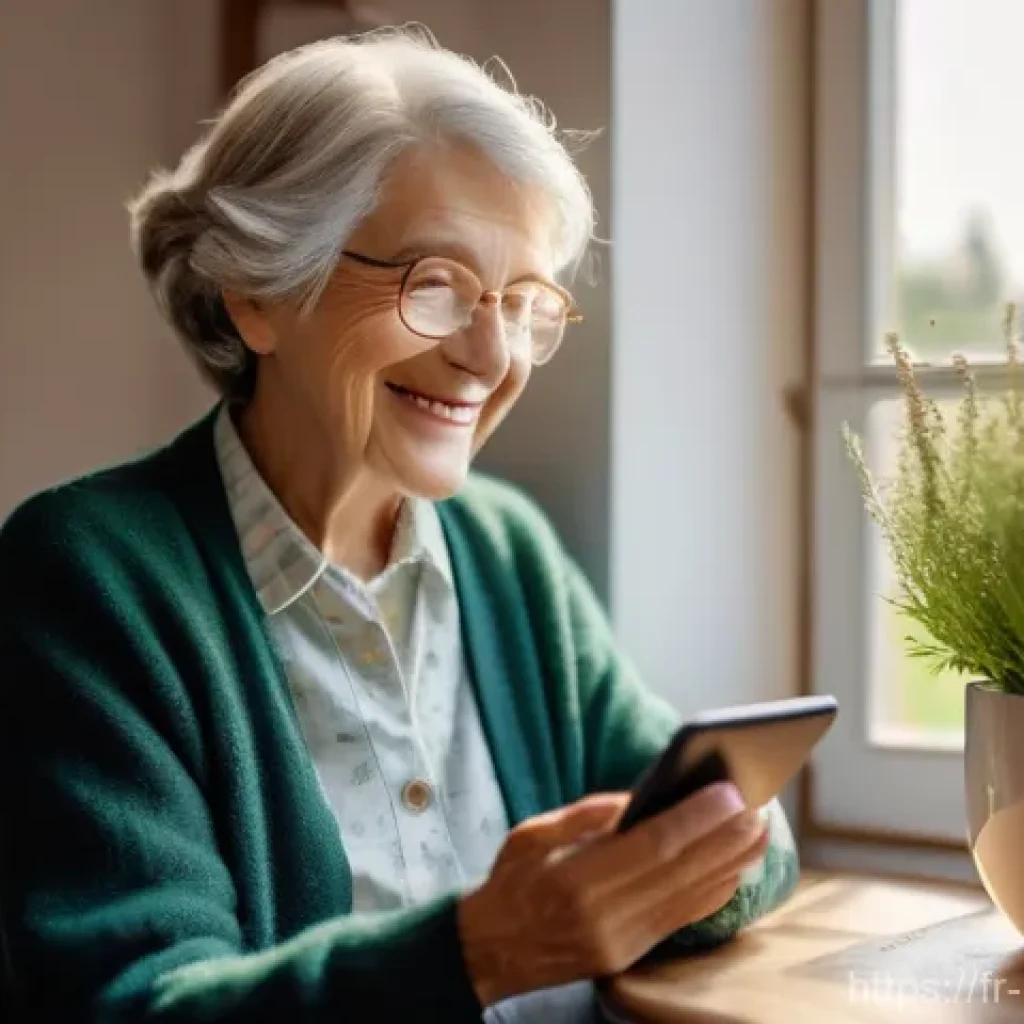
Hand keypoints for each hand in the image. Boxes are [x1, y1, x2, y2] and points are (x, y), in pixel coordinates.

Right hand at [456, 782, 766, 1006]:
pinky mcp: (629, 956)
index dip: (696, 820)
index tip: (729, 793)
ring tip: (759, 834)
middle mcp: (604, 916)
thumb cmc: (510, 882)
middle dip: (726, 839)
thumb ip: (586, 815)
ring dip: (731, 865)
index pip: (652, 846)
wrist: (489, 949)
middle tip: (759, 807)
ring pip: (689, 899)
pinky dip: (712, 894)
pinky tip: (734, 871)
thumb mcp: (531, 834)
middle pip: (681, 873)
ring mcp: (620, 941)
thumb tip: (639, 799)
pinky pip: (680, 920)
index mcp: (575, 880)